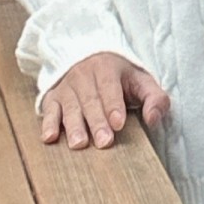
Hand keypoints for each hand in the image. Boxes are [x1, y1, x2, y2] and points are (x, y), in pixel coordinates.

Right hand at [40, 52, 169, 149]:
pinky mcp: (52, 98)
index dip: (114, 106)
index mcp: (108, 68)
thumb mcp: (141, 81)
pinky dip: (48, 123)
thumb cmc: (120, 78)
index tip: (119, 123)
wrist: (90, 58)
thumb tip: (154, 119)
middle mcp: (84, 75)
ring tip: (79, 144)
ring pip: (70, 108)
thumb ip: (154, 98)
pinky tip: (50, 137)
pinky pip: (49, 110)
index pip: (110, 88)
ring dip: (74, 126)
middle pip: (91, 101)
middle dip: (97, 122)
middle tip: (104, 142)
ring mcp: (66, 87)